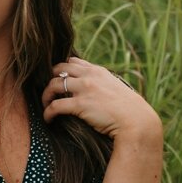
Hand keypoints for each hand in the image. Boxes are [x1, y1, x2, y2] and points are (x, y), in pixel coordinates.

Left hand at [42, 57, 160, 141]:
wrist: (136, 120)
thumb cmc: (129, 109)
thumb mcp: (116, 89)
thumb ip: (104, 85)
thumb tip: (96, 92)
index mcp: (98, 71)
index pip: (73, 62)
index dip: (62, 70)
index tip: (58, 80)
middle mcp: (89, 76)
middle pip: (59, 69)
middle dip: (50, 78)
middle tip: (49, 91)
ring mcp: (84, 89)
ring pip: (53, 85)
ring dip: (46, 95)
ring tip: (46, 105)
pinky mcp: (80, 105)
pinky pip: (55, 106)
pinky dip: (48, 112)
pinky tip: (48, 119)